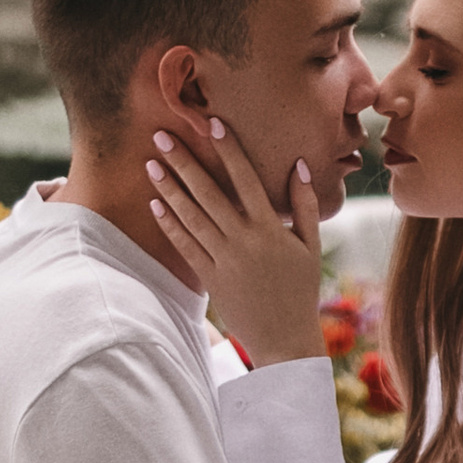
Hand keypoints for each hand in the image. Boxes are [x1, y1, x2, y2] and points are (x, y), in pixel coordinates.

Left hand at [145, 117, 327, 363]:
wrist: (285, 338)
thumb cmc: (301, 290)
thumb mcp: (311, 246)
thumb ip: (304, 205)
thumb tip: (299, 165)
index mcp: (270, 228)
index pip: (246, 179)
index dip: (228, 149)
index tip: (211, 124)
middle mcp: (244, 240)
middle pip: (208, 193)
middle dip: (184, 162)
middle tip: (161, 136)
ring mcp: (225, 260)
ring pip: (191, 217)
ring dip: (169, 189)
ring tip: (151, 165)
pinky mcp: (210, 279)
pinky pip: (186, 247)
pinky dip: (170, 225)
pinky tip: (155, 204)